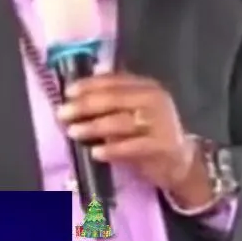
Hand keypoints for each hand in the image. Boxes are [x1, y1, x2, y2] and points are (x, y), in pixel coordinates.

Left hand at [57, 73, 209, 204]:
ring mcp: (160, 123)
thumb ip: (110, 97)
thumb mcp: (133, 109)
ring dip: (92, 127)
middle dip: (84, 105)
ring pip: (120, 122)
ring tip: (73, 132)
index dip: (88, 85)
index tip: (67, 92)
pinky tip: (95, 152)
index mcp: (146, 86)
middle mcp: (154, 100)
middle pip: (113, 99)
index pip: (113, 81)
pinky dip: (111, 149)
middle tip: (63, 113)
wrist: (179, 159)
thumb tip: (75, 91)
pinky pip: (131, 147)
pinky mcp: (161, 146)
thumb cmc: (147, 131)